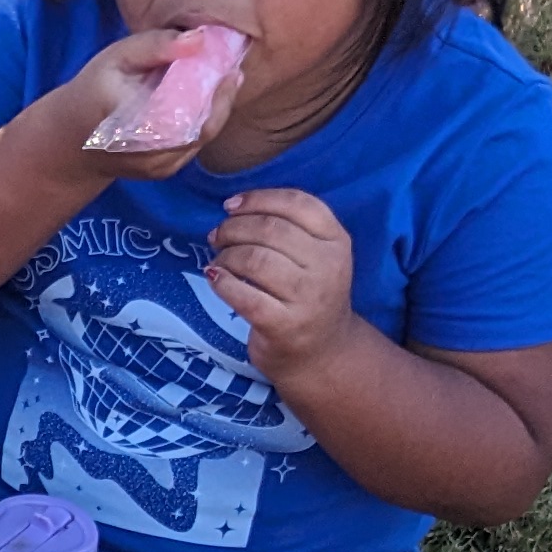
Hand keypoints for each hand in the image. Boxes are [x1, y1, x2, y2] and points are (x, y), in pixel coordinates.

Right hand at [36, 25, 238, 183]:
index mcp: (130, 118)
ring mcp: (158, 166)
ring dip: (218, 108)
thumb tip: (199, 39)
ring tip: (225, 80)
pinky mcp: (166, 171)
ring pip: (203, 136)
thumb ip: (155, 46)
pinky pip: (196, 144)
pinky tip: (209, 100)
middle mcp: (146, 150)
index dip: (212, 91)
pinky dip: (207, 120)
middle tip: (234, 70)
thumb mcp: (116, 57)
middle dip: (222, 97)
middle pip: (201, 126)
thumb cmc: (95, 91)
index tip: (229, 66)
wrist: (73, 141)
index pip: (184, 109)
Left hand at [208, 187, 356, 382]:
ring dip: (226, 255)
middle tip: (216, 236)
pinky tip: (215, 278)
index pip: (298, 204)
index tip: (231, 206)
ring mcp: (308, 297)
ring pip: (256, 259)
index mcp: (337, 240)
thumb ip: (288, 228)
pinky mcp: (284, 325)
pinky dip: (222, 283)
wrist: (322, 353)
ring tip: (218, 261)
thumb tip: (233, 207)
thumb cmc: (308, 296)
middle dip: (234, 227)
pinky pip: (244, 296)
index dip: (258, 199)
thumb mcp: (314, 256)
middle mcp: (328, 266)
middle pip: (271, 229)